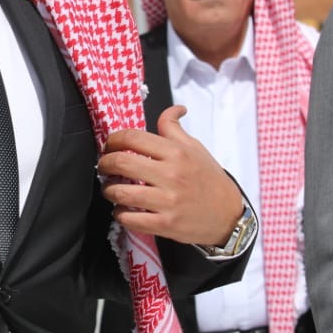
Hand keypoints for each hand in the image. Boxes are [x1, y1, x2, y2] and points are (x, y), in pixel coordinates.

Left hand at [98, 106, 244, 246]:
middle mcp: (171, 175)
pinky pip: (130, 219)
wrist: (228, 215)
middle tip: (104, 167)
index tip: (110, 145)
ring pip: (121, 193)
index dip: (113, 140)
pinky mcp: (165, 224)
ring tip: (110, 189)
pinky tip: (122, 210)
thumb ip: (174, 129)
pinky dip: (120, 214)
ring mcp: (167, 201)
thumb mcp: (195, 148)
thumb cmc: (209, 178)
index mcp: (176, 152)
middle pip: (122, 162)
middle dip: (104, 163)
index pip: (133, 138)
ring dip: (108, 190)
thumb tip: (173, 109)